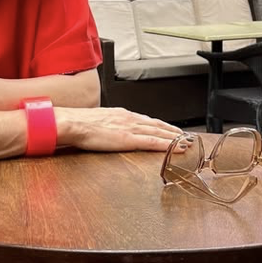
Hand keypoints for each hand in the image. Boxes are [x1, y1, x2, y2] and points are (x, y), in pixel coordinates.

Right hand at [55, 106, 182, 153]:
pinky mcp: (129, 139)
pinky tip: (177, 148)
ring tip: (188, 143)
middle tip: (188, 137)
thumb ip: (108, 124)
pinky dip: (168, 145)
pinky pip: (153, 142)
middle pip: (158, 125)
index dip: (163, 126)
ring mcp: (131, 128)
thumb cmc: (80, 123)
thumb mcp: (98, 120)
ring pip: (160, 133)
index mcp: (122, 114)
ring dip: (176, 138)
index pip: (148, 120)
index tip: (173, 130)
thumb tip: (109, 129)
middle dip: (174, 132)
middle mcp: (130, 119)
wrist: (73, 123)